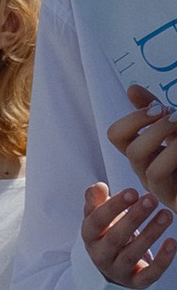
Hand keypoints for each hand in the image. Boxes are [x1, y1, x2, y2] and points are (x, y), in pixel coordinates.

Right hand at [82, 179, 176, 289]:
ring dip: (151, 234)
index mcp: (90, 236)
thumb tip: (99, 187)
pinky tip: (172, 243)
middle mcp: (100, 255)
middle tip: (152, 199)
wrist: (112, 264)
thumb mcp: (99, 216)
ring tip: (166, 215)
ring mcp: (117, 271)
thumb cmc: (108, 232)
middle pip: (115, 238)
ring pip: (133, 254)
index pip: (98, 220)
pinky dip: (162, 260)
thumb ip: (97, 200)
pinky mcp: (135, 282)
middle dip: (134, 218)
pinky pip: (149, 274)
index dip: (115, 206)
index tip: (133, 192)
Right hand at [110, 89, 176, 205]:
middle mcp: (148, 172)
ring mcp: (160, 190)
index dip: (133, 118)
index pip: (118, 135)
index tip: (159, 107)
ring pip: (140, 160)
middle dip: (154, 127)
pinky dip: (172, 152)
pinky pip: (159, 173)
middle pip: (130, 148)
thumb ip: (157, 111)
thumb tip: (132, 89)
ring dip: (162, 136)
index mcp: (147, 154)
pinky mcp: (172, 200)